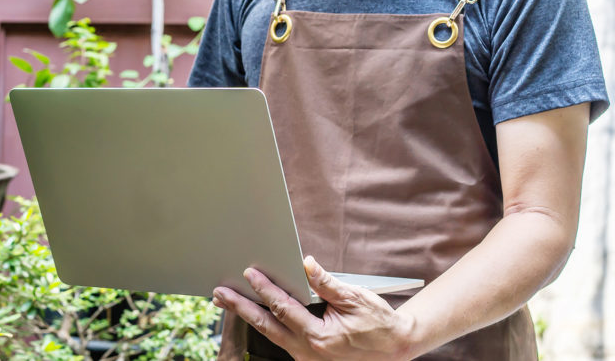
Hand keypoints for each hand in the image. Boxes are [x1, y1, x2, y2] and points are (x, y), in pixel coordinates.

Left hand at [212, 256, 417, 360]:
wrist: (396, 348)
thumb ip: (326, 283)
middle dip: (240, 308)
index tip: (249, 273)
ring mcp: (307, 358)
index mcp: (319, 337)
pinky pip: (282, 339)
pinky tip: (254, 312)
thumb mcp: (355, 298)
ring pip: (271, 335)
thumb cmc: (378, 323)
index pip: (283, 308)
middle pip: (266, 326)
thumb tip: (306, 264)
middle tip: (219, 294)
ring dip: (248, 316)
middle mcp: (308, 352)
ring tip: (227, 301)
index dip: (265, 289)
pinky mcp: (308, 357)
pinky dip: (266, 324)